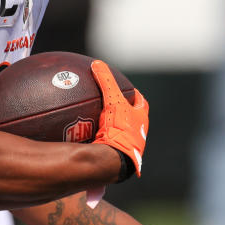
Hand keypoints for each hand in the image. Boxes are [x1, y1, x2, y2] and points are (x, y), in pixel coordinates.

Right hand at [90, 59, 147, 176]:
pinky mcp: (114, 156)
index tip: (127, 88)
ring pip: (119, 133)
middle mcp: (137, 134)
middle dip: (122, 111)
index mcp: (141, 120)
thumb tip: (97, 63)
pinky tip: (82, 137)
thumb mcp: (113, 101)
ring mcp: (126, 147)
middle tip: (110, 102)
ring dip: (110, 126)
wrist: (114, 160)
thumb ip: (106, 81)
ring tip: (94, 119)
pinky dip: (96, 138)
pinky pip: (105, 143)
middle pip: (131, 118)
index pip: (140, 102)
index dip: (134, 95)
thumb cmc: (120, 129)